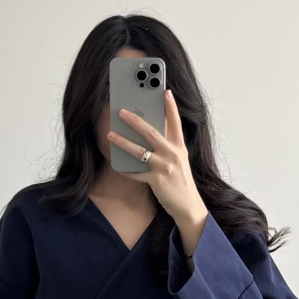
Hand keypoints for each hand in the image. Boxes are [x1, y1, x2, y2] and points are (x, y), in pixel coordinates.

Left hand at [107, 89, 208, 253]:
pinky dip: (125, 169)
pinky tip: (116, 164)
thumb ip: (168, 146)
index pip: (175, 123)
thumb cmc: (181, 182)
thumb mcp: (180, 160)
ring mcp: (164, 167)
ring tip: (110, 135)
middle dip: (135, 120)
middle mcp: (173, 154)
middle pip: (151, 132)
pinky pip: (136, 173)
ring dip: (123, 142)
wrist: (189, 206)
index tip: (164, 91)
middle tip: (121, 111)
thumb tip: (152, 132)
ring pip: (139, 151)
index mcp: (179, 147)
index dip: (171, 106)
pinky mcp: (156, 181)